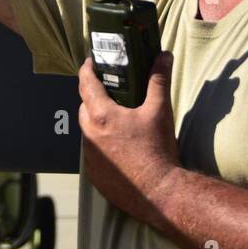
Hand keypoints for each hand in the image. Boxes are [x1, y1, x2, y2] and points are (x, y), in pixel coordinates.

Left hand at [77, 51, 179, 227]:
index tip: (90, 63)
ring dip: (97, 124)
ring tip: (117, 121)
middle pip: (85, 108)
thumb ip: (159, 80)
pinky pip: (93, 153)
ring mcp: (90, 157)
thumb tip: (163, 56)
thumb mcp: (160, 110)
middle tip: (110, 93)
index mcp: (102, 116)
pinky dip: (102, 146)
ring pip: (88, 132)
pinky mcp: (94, 175)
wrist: (159, 192)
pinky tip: (119, 148)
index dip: (87, 70)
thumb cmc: (158, 150)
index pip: (86, 84)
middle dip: (93, 98)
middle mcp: (90, 135)